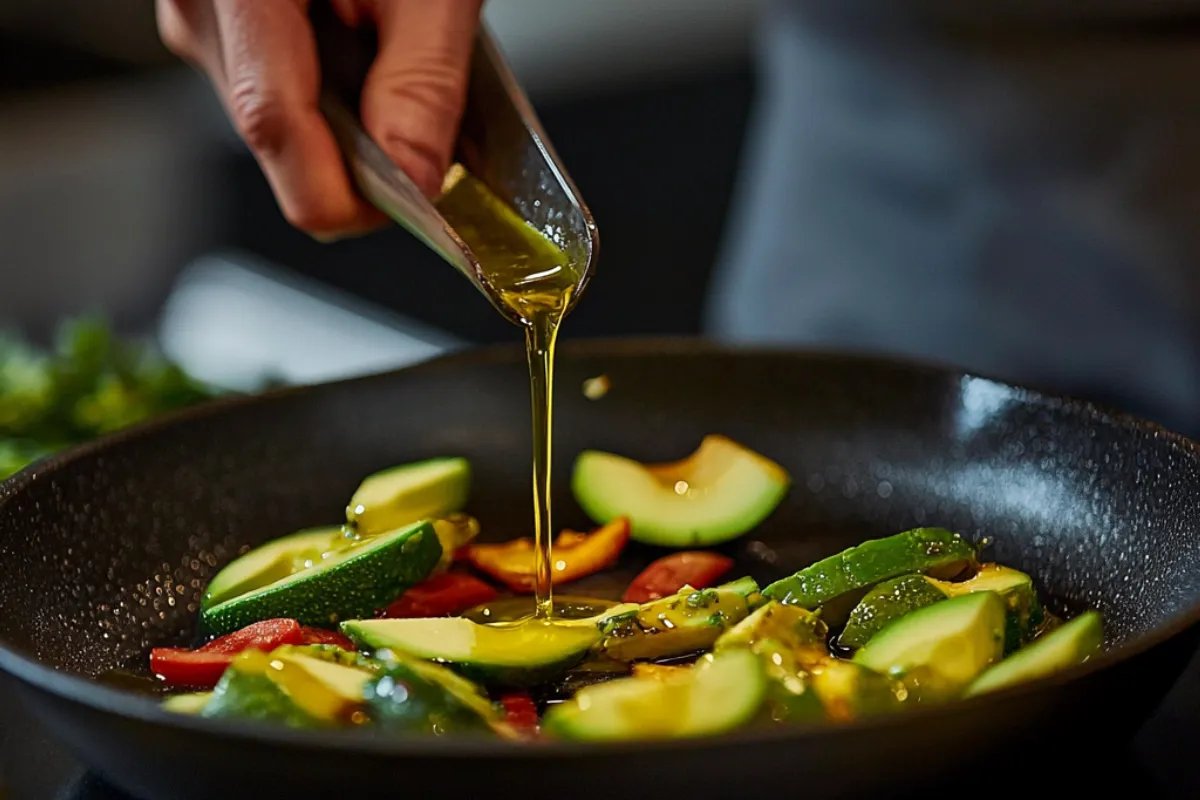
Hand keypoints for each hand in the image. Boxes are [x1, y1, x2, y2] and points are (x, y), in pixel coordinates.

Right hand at [157, 0, 483, 238]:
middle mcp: (201, 13)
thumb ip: (422, 79)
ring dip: (349, 115)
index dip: (351, 195)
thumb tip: (416, 179)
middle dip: (362, 151)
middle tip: (426, 107)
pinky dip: (329, 87)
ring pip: (280, 124)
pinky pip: (274, 88)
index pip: (279, 134)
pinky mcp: (215, 23)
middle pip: (282, 144)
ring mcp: (198, 20)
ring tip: (390, 43)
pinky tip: (361, 37)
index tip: (416, 204)